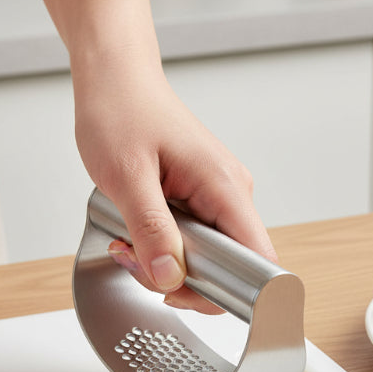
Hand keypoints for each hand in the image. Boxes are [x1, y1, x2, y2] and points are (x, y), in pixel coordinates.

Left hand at [72, 49, 276, 313]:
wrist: (115, 78)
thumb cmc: (121, 110)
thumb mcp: (126, 176)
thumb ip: (151, 230)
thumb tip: (169, 278)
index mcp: (225, 187)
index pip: (257, 261)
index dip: (227, 291)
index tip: (181, 294)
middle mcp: (230, 194)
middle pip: (229, 267)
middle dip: (180, 278)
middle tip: (134, 260)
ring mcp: (217, 198)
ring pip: (207, 257)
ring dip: (164, 261)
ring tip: (127, 241)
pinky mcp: (201, 199)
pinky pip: (193, 240)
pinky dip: (162, 245)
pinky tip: (136, 230)